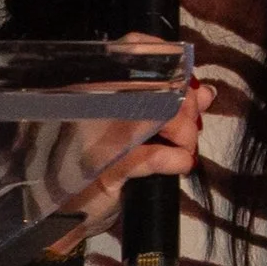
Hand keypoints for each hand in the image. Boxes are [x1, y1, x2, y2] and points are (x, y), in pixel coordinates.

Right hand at [41, 71, 208, 247]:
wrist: (61, 218)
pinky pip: (151, 155)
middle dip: (185, 101)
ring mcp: (94, 135)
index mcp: (91, 88)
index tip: (186, 81)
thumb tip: (205, 92)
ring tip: (185, 149)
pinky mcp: (105, 168)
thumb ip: (167, 110)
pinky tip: (181, 164)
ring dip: (184, 132)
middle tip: (192, 124)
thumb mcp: (130, 137)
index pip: (131, 48)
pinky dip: (175, 159)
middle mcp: (89, 103)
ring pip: (156, 114)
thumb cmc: (92, 172)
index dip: (167, 58)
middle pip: (153, 81)